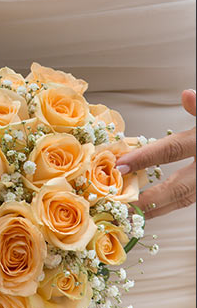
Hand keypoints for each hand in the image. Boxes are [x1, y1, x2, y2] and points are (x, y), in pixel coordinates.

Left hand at [115, 89, 195, 219]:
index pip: (171, 150)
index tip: (120, 165)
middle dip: (150, 198)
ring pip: (183, 200)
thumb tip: (187, 94)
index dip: (145, 157)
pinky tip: (148, 212)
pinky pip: (187, 202)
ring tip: (130, 213)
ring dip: (156, 209)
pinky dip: (166, 208)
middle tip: (121, 204)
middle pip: (178, 188)